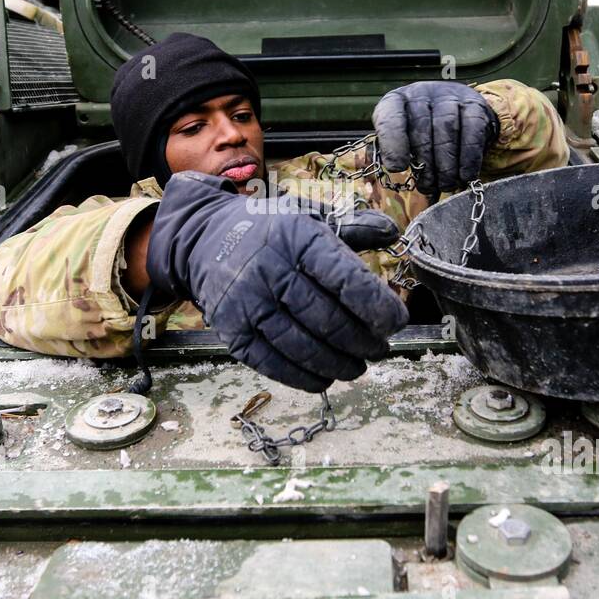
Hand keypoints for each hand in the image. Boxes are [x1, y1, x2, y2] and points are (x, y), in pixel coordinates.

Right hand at [146, 172, 408, 390]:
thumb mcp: (308, 218)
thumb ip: (353, 228)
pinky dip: (303, 378)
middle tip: (380, 349)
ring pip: (302, 346)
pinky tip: (324, 379)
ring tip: (358, 367)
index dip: (376, 306)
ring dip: (337, 363)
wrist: (202, 242)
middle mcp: (269, 269)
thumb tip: (391, 234)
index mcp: (296, 238)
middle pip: (326, 319)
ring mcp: (247, 303)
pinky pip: (272, 363)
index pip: (344, 278)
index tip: (396, 323)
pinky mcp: (232, 330)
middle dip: (362, 341)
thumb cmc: (270, 232)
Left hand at [372, 81, 498, 194]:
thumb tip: (396, 167)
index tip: (397, 168)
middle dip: (425, 162)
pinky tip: (465, 175)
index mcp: (397, 100)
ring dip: (446, 164)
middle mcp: (422, 93)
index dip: (393, 143)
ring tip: (445, 184)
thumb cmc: (421, 132)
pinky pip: (472, 131)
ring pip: (447, 129)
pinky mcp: (475, 105)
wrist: (456, 112)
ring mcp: (450, 96)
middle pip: (422, 127)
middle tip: (428, 185)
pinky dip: (469, 157)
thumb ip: (394, 149)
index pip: (391, 116)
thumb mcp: (402, 137)